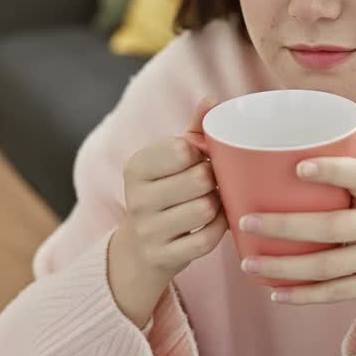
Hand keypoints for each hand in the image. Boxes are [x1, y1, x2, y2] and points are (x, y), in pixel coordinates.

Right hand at [109, 98, 226, 325]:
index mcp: (136, 167)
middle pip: (198, 179)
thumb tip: (212, 99)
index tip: (199, 160)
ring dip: (218, 204)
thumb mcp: (171, 161)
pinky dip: (219, 229)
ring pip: (205, 209)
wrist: (141, 248)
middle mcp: (136, 198)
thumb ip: (193, 130)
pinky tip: (215, 222)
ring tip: (213, 201)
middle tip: (212, 182)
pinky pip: (207, 239)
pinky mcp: (162, 256)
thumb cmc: (166, 191)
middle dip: (213, 180)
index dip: (202, 154)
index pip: (182, 149)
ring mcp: (147, 230)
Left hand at [238, 157, 355, 305]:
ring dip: (283, 267)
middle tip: (247, 221)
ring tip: (248, 264)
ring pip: (326, 266)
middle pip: (330, 227)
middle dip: (284, 226)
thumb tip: (279, 168)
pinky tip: (275, 293)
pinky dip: (303, 296)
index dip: (331, 170)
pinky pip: (335, 293)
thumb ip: (346, 185)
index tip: (299, 166)